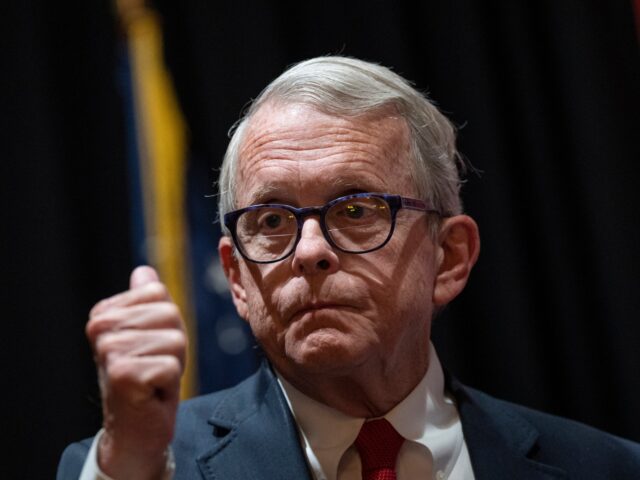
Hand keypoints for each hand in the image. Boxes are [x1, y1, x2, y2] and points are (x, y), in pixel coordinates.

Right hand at [86, 266, 185, 478]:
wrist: (136, 425)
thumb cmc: (147, 376)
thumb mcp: (152, 332)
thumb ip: (148, 301)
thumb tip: (143, 271)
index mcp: (104, 312)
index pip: (159, 293)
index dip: (168, 322)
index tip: (152, 345)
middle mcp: (100, 328)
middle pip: (170, 314)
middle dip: (174, 343)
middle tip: (155, 365)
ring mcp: (109, 350)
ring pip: (175, 340)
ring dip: (173, 363)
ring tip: (153, 378)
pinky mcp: (122, 374)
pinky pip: (172, 366)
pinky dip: (171, 383)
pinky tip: (152, 392)